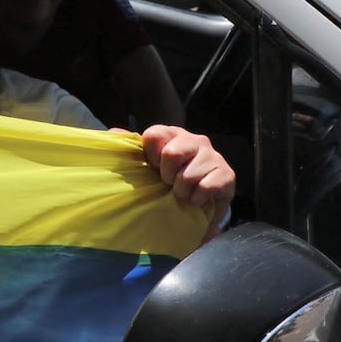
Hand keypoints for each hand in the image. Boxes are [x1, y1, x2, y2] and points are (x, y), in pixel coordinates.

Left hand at [136, 124, 235, 242]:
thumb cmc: (168, 184)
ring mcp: (212, 155)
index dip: (151, 156)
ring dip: (182, 191)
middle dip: (167, 176)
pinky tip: (198, 199)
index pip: (154, 135)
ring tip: (183, 193)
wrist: (195, 208)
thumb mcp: (147, 167)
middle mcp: (194, 140)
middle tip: (169, 183)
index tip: (154, 168)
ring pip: (188, 175)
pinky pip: (206, 187)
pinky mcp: (227, 174)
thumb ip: (130, 150)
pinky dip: (198, 198)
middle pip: (171, 153)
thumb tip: (113, 133)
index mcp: (172, 134)